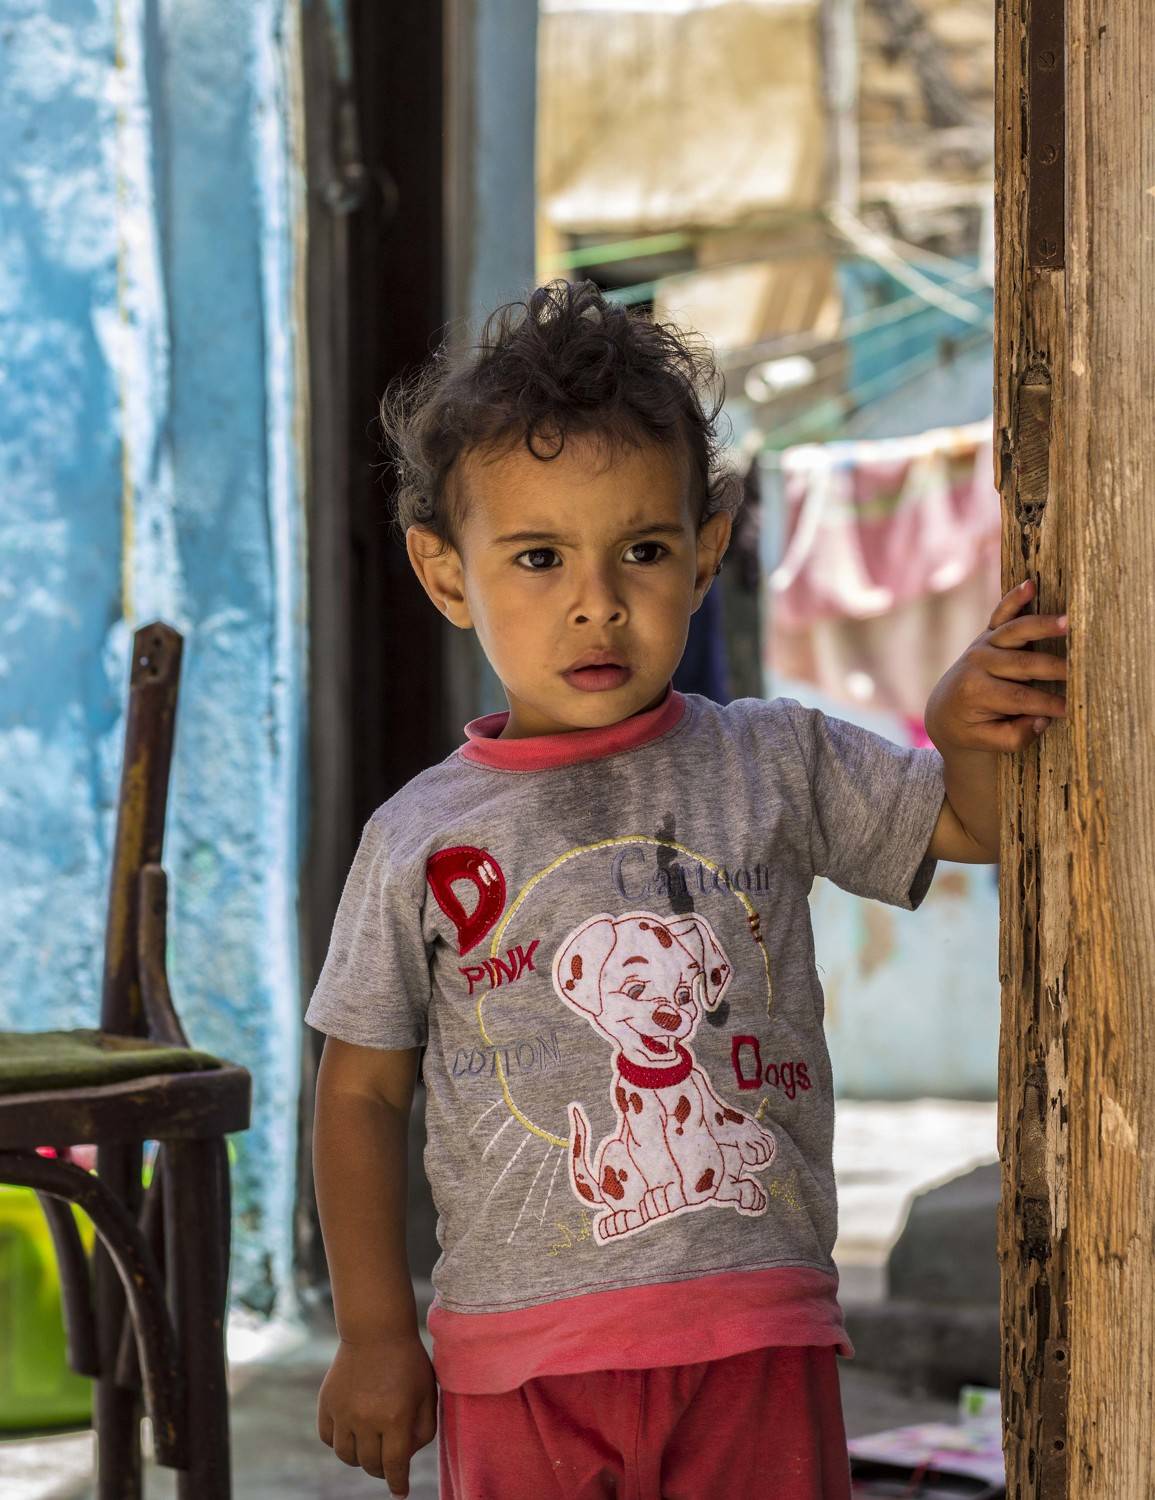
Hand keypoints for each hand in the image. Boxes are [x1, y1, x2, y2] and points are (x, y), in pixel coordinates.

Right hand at [318, 1333, 436, 1495]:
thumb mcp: (427, 1393)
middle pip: (370, 1465)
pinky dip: (340, 1442)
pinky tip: (353, 1431)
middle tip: (388, 1461)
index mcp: (395, 1417)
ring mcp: (343, 1412)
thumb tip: (406, 1460)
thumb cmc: (408, 1362)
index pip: (395, 1466)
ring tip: (371, 1445)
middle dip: (382, 1469)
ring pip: (347, 1456)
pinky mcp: (326, 1404)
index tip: (401, 1493)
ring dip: (360, 1458)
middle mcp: (366, 1418)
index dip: (399, 1484)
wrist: (376, 1330)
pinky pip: (328, 1438)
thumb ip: (423, 1431)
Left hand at [924, 578, 1067, 753]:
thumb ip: (1014, 736)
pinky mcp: (988, 633)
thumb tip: (1042, 720)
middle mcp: (978, 662)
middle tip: (1082, 671)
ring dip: (1043, 626)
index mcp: (976, 691)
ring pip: (1016, 632)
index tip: (1071, 709)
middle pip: (1024, 664)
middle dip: (1055, 668)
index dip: (1047, 704)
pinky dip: (1015, 598)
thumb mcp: (987, 741)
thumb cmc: (971, 728)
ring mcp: (983, 644)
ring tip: (1069, 622)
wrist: (944, 710)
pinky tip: (1030, 584)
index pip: (1020, 697)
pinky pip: (1001, 613)